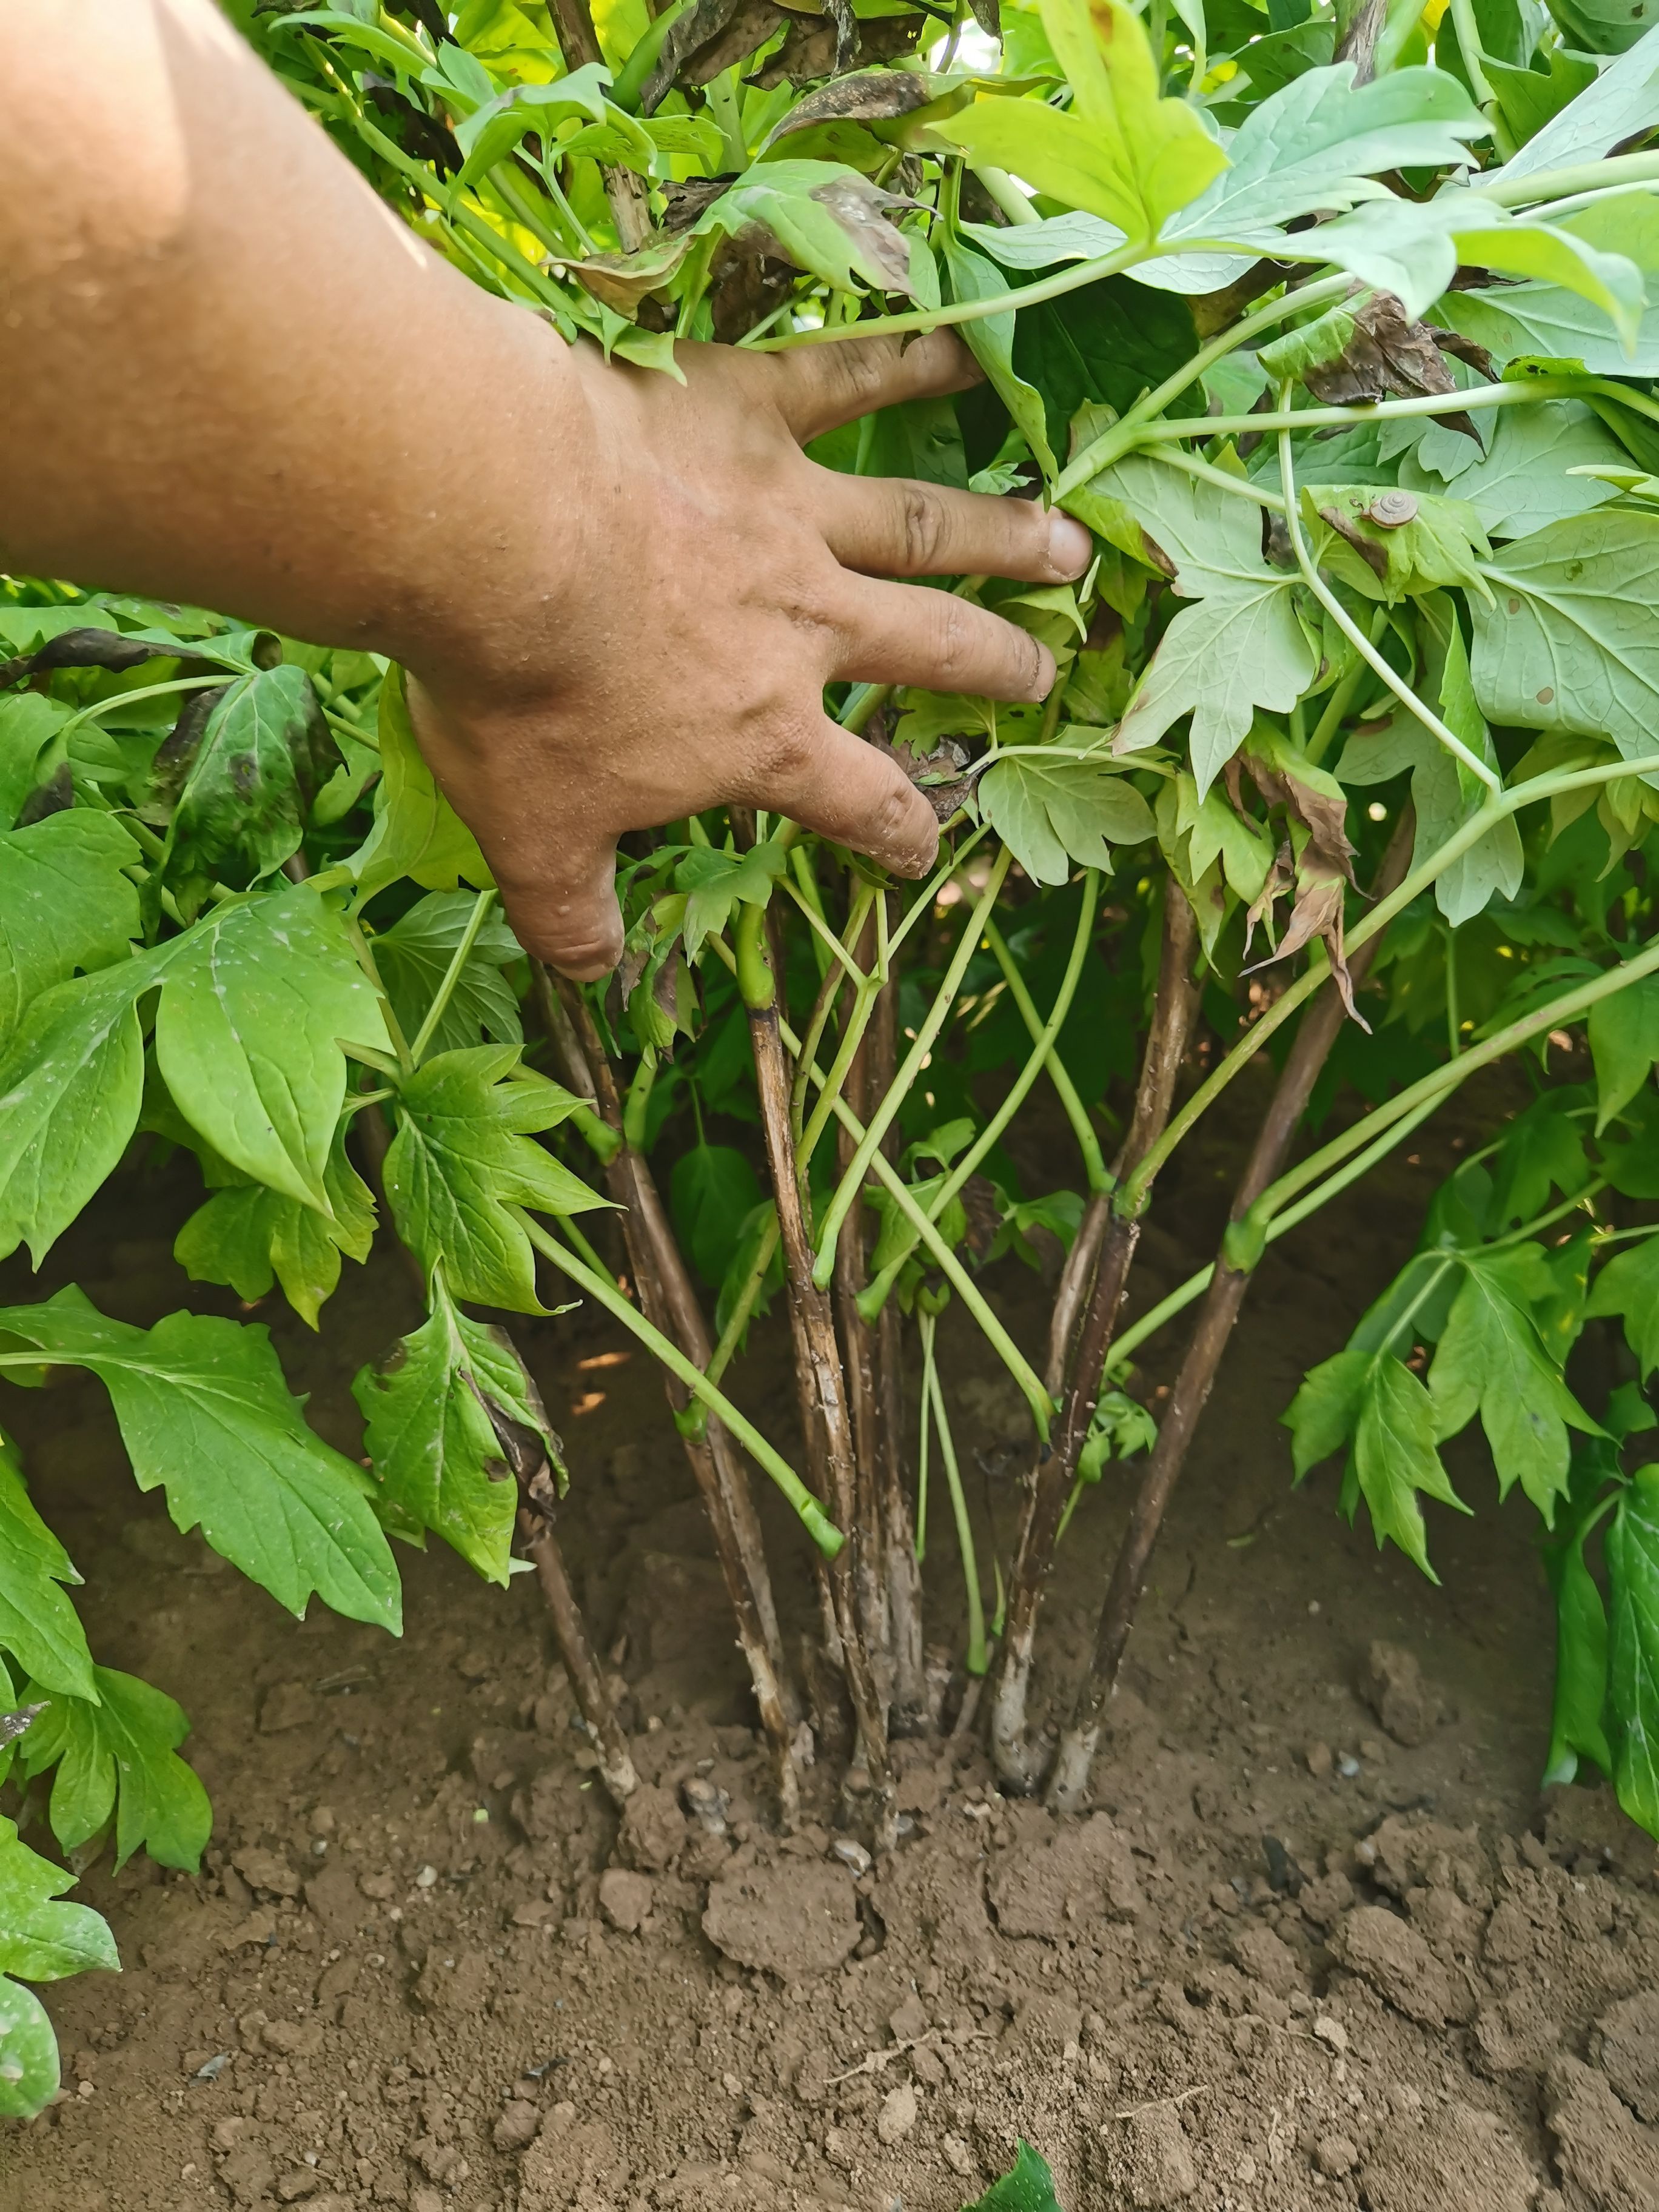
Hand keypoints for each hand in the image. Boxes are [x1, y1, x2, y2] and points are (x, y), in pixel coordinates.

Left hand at [404, 329, 1092, 978]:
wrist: (494, 532)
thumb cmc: (520, 693)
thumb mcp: (533, 833)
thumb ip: (572, 911)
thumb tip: (590, 976)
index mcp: (764, 734)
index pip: (859, 799)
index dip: (900, 832)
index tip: (926, 848)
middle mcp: (807, 626)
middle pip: (929, 650)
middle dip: (995, 667)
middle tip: (1046, 671)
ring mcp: (791, 514)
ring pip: (925, 529)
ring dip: (1005, 536)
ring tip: (1070, 544)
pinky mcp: (752, 412)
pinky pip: (848, 378)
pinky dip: (912, 359)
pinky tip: (967, 346)